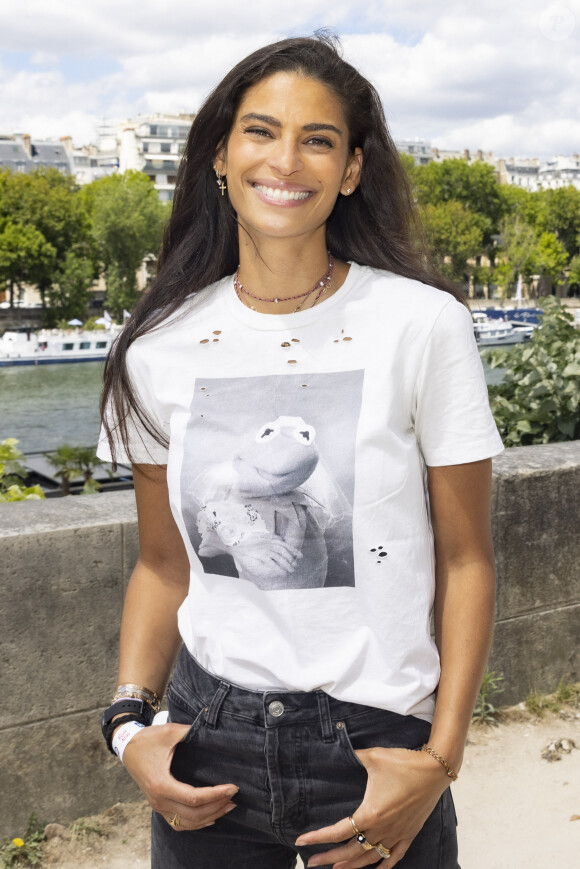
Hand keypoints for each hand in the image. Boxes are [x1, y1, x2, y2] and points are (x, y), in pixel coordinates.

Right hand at [122, 723, 238, 830]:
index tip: (232, 787)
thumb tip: (212, 729)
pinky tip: (209, 817)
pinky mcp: (158, 806)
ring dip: (209, 816)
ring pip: (187, 822)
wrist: (127, 747)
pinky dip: (195, 824)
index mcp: (161, 784)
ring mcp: (158, 806)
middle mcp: (159, 800)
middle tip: (234, 797)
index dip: (216, 794)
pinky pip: (178, 823)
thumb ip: (190, 732)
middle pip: (193, 814)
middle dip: (217, 806)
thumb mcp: (169, 732)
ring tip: (227, 807)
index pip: (194, 798)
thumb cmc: (148, 739)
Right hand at [232, 533, 302, 579]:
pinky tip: (282, 573)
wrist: (237, 541)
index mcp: (271, 538)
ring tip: (290, 571)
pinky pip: (272, 564)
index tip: (300, 556)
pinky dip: (278, 569)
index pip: (286, 545)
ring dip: (287, 566)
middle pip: (285, 553)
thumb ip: (271, 537)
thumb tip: (280, 539)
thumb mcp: (262, 535)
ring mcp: (266, 549)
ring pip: (281, 559)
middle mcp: (271, 543)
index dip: (294, 551)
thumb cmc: (248, 538)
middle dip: (292, 560)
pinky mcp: (261, 555)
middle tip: (295, 566)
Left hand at [295, 747, 449, 866]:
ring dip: (351, 865)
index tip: (301, 841)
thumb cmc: (403, 763)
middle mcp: (382, 829)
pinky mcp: (409, 834)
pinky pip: (394, 857)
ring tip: (335, 868)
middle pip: (351, 851)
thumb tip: (338, 747)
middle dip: (328, 858)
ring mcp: (397, 834)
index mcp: (370, 813)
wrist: (434, 770)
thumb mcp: (373, 756)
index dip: (318, 838)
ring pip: (370, 858)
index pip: (338, 831)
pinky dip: (382, 866)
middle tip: (311, 862)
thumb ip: (353, 755)